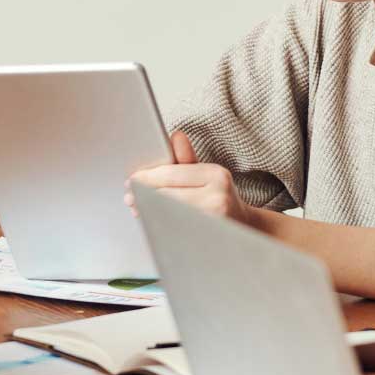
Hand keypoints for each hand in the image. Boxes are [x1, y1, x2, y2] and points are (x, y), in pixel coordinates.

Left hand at [127, 131, 259, 228]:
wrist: (244, 227)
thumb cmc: (220, 197)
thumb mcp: (207, 173)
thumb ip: (187, 158)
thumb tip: (175, 135)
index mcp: (216, 175)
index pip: (171, 174)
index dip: (147, 178)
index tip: (132, 180)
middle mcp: (217, 196)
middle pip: (167, 195)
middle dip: (144, 196)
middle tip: (129, 198)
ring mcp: (212, 220)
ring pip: (168, 214)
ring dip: (148, 212)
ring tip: (138, 209)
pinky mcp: (206, 238)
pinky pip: (174, 230)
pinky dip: (160, 225)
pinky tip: (153, 222)